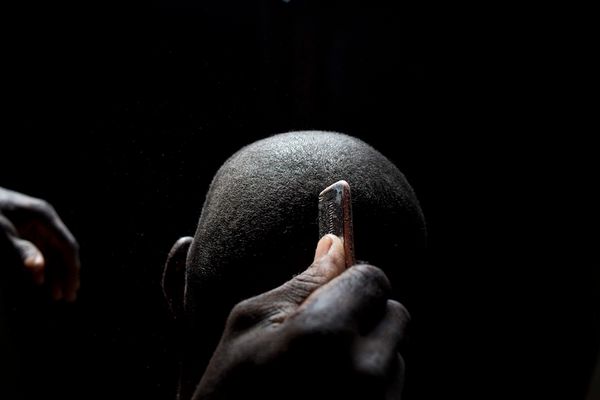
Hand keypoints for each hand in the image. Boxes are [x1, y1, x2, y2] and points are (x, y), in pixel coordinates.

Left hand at [0, 187, 79, 300]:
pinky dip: (44, 266)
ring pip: (53, 252)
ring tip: (57, 295)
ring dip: (56, 273)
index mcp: (44, 217)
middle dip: (66, 274)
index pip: (67, 245)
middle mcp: (45, 220)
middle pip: (63, 250)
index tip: (71, 289)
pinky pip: (41, 250)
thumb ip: (19, 250)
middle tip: (68, 298)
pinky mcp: (27, 229)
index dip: (71, 268)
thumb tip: (38, 269)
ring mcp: (37, 224)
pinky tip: (42, 280)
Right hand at [193, 234, 408, 399]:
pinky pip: (392, 387)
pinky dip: (370, 384)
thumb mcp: (251, 322)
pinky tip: (331, 392)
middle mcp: (365, 372)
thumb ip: (303, 282)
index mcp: (326, 334)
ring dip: (368, 353)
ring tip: (322, 373)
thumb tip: (335, 245)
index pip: (373, 278)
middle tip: (324, 336)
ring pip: (395, 353)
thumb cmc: (229, 388)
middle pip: (395, 314)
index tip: (333, 290)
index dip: (351, 280)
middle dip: (365, 316)